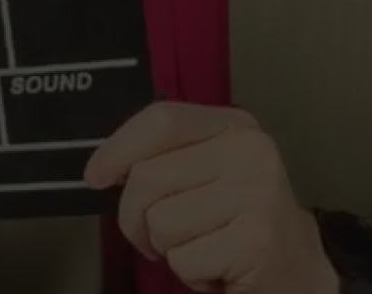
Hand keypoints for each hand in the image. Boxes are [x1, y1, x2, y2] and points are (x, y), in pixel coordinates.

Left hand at [85, 103, 338, 293]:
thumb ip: (161, 157)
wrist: (297, 266)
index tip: (94, 176)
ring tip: (201, 245)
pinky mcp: (257, 241)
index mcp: (233, 125)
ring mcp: (256, 194)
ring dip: (168, 247)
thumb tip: (99, 170)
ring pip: (160, 222)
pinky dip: (189, 273)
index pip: (161, 120)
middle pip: (147, 177)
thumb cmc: (235, 217)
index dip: (118, 148)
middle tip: (157, 235)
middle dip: (135, 217)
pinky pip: (182, 259)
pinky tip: (217, 266)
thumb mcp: (204, 170)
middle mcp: (249, 152)